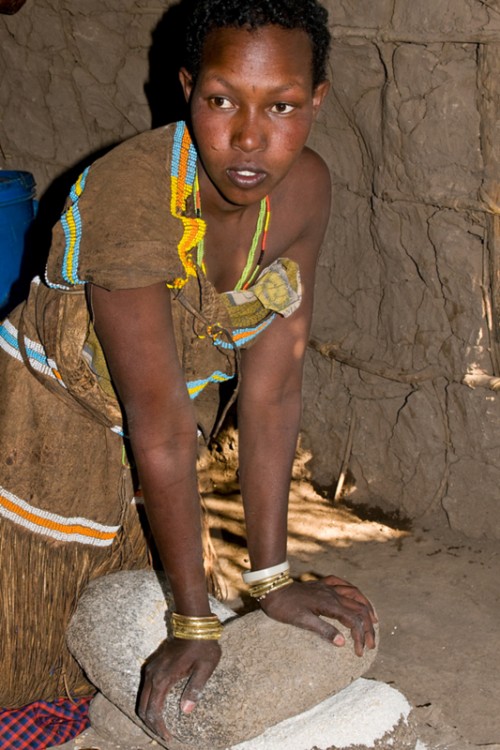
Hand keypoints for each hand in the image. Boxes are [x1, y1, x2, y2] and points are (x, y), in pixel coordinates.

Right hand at [137, 638, 220, 739]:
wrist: (193, 624)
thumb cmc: (202, 646)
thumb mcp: (205, 668)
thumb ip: (194, 689)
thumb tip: (185, 711)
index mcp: (163, 679)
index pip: (154, 711)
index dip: (159, 727)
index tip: (169, 737)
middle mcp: (152, 675)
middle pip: (143, 707)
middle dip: (151, 724)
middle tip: (164, 735)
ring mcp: (150, 669)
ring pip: (142, 698)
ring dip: (149, 713)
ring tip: (161, 725)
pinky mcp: (153, 665)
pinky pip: (145, 689)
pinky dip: (149, 702)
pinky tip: (158, 707)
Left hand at [259, 575, 376, 656]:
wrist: (273, 589)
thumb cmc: (285, 607)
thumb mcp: (302, 621)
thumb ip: (323, 630)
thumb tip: (342, 642)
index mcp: (329, 604)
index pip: (353, 621)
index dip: (360, 636)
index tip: (360, 652)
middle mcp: (332, 594)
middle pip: (359, 609)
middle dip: (368, 626)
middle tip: (371, 643)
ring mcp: (328, 587)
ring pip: (355, 594)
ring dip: (366, 607)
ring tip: (374, 619)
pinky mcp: (322, 584)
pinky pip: (343, 583)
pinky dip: (353, 590)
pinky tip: (356, 595)